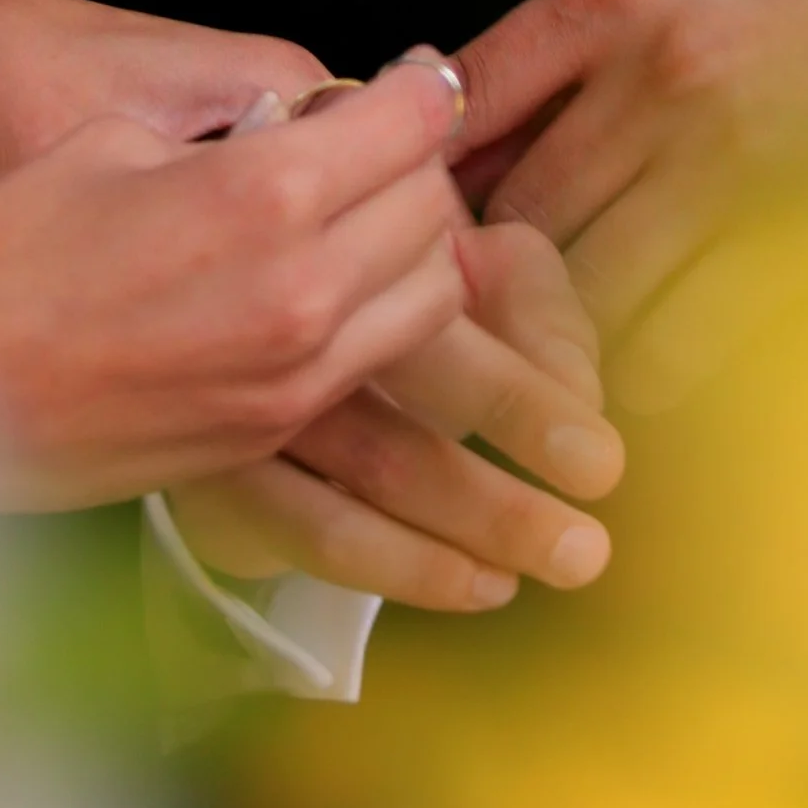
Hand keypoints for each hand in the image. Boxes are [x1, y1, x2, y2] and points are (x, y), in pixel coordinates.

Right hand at [0, 53, 468, 509]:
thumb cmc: (3, 249)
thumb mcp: (119, 140)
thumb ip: (237, 133)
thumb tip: (307, 135)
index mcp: (264, 198)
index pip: (408, 126)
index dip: (421, 88)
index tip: (415, 78)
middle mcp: (299, 295)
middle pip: (432, 210)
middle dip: (416, 163)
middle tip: (376, 140)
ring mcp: (291, 380)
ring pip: (429, 298)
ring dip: (409, 245)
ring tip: (355, 213)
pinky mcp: (268, 435)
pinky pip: (371, 364)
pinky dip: (374, 316)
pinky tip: (319, 283)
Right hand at [167, 222, 623, 612]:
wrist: (202, 311)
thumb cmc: (368, 276)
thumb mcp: (455, 258)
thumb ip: (530, 299)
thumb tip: (580, 389)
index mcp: (366, 222)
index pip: (462, 275)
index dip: (533, 364)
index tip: (600, 446)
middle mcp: (303, 295)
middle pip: (422, 359)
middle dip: (522, 420)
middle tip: (605, 475)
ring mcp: (254, 388)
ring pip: (377, 459)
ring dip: (483, 515)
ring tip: (578, 554)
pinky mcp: (222, 469)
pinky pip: (316, 530)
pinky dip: (405, 565)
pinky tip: (485, 585)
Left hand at [457, 0, 807, 408]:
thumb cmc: (797, 9)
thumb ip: (561, 54)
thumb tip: (444, 146)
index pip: (464, 97)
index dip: (427, 178)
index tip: (413, 222)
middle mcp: (658, 70)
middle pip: (514, 211)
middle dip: (486, 277)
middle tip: (474, 317)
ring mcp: (722, 162)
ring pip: (581, 291)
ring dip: (559, 339)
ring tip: (552, 352)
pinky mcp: (782, 242)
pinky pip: (670, 344)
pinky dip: (637, 373)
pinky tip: (634, 366)